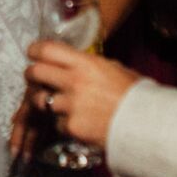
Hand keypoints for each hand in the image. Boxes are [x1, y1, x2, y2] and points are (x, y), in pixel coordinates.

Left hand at [22, 41, 137, 148]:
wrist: (145, 125)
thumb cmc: (134, 95)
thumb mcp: (114, 69)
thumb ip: (91, 65)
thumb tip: (76, 62)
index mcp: (85, 63)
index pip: (47, 50)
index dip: (35, 50)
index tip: (33, 53)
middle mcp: (74, 82)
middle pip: (35, 72)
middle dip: (31, 74)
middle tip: (34, 77)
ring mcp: (71, 105)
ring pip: (41, 100)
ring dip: (47, 102)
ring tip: (60, 104)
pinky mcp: (71, 126)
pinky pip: (57, 123)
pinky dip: (64, 123)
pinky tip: (79, 122)